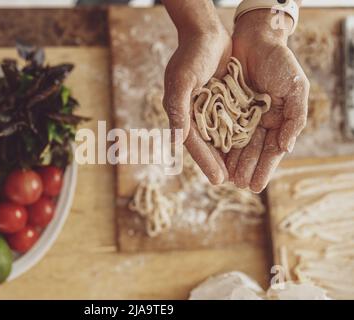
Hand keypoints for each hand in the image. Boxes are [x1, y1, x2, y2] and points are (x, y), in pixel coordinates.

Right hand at [163, 20, 231, 183]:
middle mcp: (194, 115)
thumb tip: (177, 142)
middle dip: (217, 164)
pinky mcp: (223, 102)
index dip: (206, 161)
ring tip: (241, 173)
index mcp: (181, 113)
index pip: (194, 143)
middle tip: (231, 183)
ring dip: (229, 155)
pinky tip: (248, 149)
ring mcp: (209, 109)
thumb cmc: (191, 56)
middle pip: (207, 145)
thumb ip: (179, 110)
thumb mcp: (182, 81)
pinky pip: (231, 123)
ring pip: (220, 138)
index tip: (218, 180)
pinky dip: (237, 137)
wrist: (206, 33)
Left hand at [227, 10, 308, 191]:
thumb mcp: (295, 88)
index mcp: (276, 121)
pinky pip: (218, 128)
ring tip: (225, 178)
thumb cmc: (279, 62)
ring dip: (230, 161)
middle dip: (245, 168)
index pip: (270, 151)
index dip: (263, 168)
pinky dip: (216, 142)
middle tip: (238, 185)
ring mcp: (239, 116)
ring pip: (234, 143)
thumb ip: (295, 117)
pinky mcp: (222, 107)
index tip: (256, 186)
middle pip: (251, 151)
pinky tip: (213, 156)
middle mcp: (257, 122)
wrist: (255, 39)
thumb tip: (286, 147)